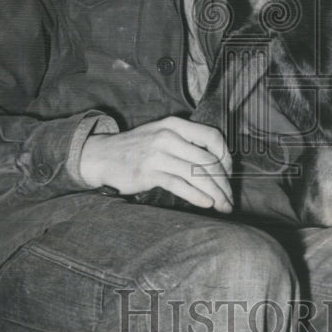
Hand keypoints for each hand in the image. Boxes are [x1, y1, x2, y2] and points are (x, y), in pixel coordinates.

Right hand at [79, 116, 232, 213]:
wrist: (101, 155)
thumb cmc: (136, 148)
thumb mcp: (161, 135)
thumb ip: (185, 143)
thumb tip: (216, 165)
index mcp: (175, 125)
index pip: (212, 137)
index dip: (226, 157)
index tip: (229, 175)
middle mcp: (168, 136)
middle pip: (207, 160)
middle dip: (224, 183)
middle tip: (230, 199)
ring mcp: (158, 154)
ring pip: (196, 174)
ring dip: (214, 193)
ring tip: (223, 206)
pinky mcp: (148, 172)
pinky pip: (179, 185)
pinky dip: (196, 196)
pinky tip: (206, 204)